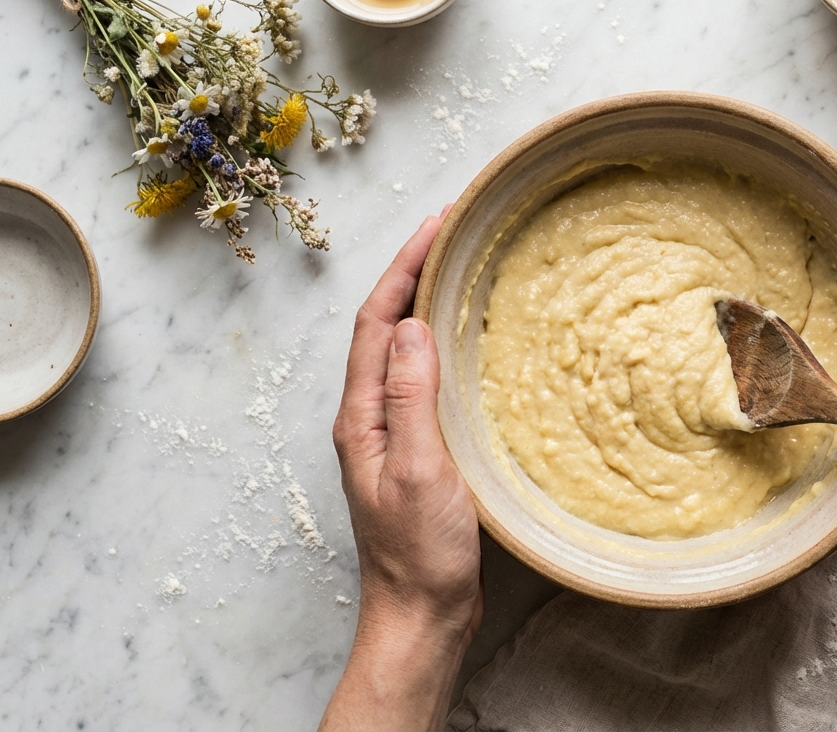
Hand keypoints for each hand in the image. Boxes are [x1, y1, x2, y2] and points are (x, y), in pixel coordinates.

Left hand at [321, 207, 481, 731]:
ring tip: (463, 268)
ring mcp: (394, 434)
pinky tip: (475, 343)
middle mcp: (370, 417)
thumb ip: (410, 397)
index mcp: (362, 416)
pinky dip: (446, 345)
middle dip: (413, 273)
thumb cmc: (418, 551)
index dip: (403, 269)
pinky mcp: (421, 450)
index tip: (437, 225)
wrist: (422, 612)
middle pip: (385, 327)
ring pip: (405, 351)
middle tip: (452, 230)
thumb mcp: (417, 468)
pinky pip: (428, 380)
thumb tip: (409, 325)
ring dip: (427, 304)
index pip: (375, 323)